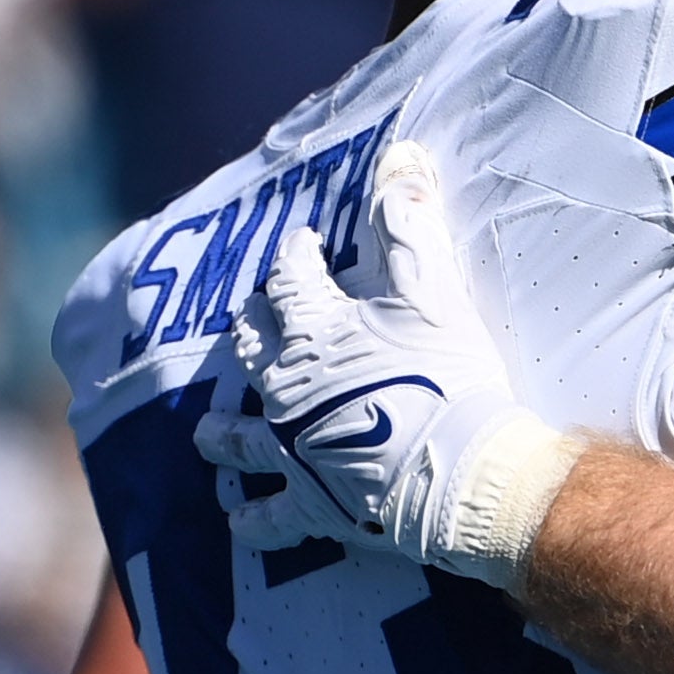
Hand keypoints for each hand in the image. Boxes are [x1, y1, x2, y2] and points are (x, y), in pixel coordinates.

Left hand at [205, 140, 575, 587]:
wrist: (464, 474)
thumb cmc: (450, 378)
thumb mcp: (434, 290)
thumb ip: (410, 222)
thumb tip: (400, 155)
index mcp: (313, 332)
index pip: (290, 279)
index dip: (297, 257)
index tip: (304, 246)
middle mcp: (286, 389)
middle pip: (251, 350)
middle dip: (252, 329)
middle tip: (254, 321)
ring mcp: (291, 450)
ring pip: (237, 437)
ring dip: (223, 431)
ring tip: (209, 433)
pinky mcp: (310, 504)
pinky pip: (267, 515)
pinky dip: (251, 515)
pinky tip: (237, 517)